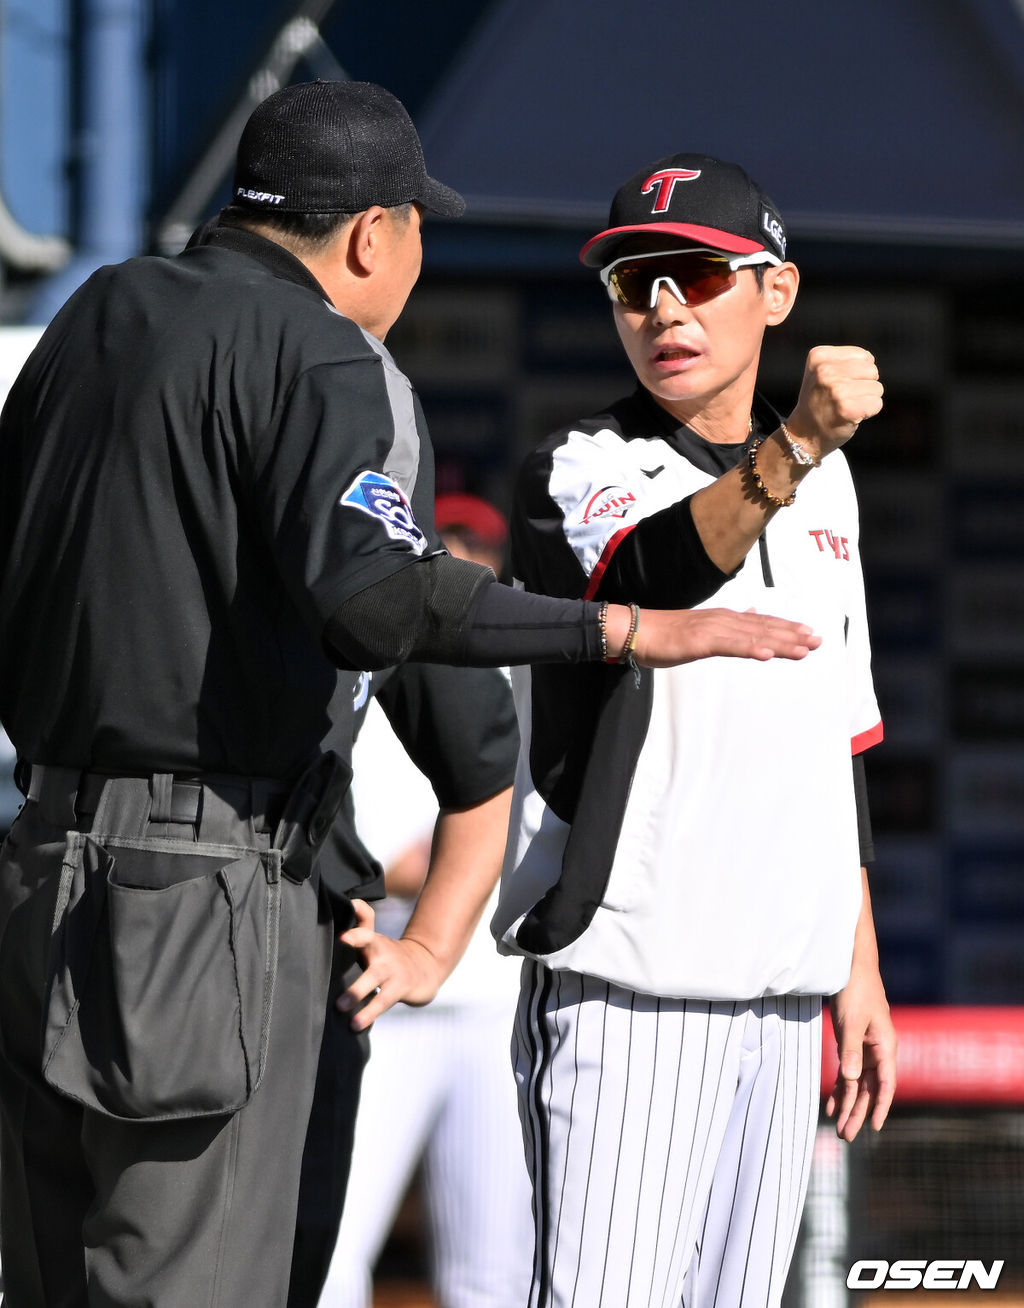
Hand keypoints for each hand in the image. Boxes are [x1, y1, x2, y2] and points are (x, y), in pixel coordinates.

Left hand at [336, 899, 444, 1031]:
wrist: (424, 968)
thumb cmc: (387, 954)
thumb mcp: (375, 938)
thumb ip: (361, 921)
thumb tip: (350, 902)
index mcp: (373, 940)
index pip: (365, 928)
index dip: (356, 930)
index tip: (342, 936)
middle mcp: (382, 952)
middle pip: (369, 946)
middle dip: (353, 946)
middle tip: (335, 959)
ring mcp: (391, 971)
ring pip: (373, 980)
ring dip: (357, 993)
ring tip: (341, 1008)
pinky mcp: (398, 989)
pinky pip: (381, 1002)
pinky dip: (368, 1014)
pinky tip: (355, 1025)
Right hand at [629, 606, 821, 667]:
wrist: (637, 630)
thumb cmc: (666, 632)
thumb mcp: (702, 628)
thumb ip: (729, 624)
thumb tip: (752, 614)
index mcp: (724, 618)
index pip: (762, 622)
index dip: (787, 628)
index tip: (810, 634)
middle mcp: (723, 620)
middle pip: (764, 627)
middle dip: (792, 635)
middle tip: (819, 641)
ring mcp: (713, 629)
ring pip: (753, 636)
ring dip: (779, 642)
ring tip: (803, 649)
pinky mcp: (701, 642)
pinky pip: (730, 646)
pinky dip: (750, 648)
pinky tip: (767, 654)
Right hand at [787, 345, 883, 458]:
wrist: (804, 434)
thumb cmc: (819, 401)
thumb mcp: (821, 371)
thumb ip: (844, 360)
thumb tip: (871, 362)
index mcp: (818, 356)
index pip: (864, 356)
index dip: (857, 372)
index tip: (838, 384)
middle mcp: (825, 371)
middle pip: (872, 370)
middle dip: (864, 385)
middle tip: (843, 397)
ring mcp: (836, 390)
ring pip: (877, 387)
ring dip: (866, 399)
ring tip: (846, 406)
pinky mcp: (847, 409)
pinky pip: (876, 404)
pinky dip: (868, 412)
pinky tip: (851, 416)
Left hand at [826, 965, 897, 1140]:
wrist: (852, 967)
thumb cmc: (856, 991)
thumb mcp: (852, 1021)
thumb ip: (851, 1050)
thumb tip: (853, 1080)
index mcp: (885, 1046)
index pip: (885, 1084)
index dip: (881, 1106)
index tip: (875, 1128)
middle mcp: (878, 1051)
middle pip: (870, 1089)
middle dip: (858, 1113)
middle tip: (845, 1137)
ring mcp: (865, 1048)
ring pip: (858, 1084)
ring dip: (849, 1104)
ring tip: (839, 1128)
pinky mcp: (853, 1043)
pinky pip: (848, 1072)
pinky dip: (841, 1088)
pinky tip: (832, 1104)